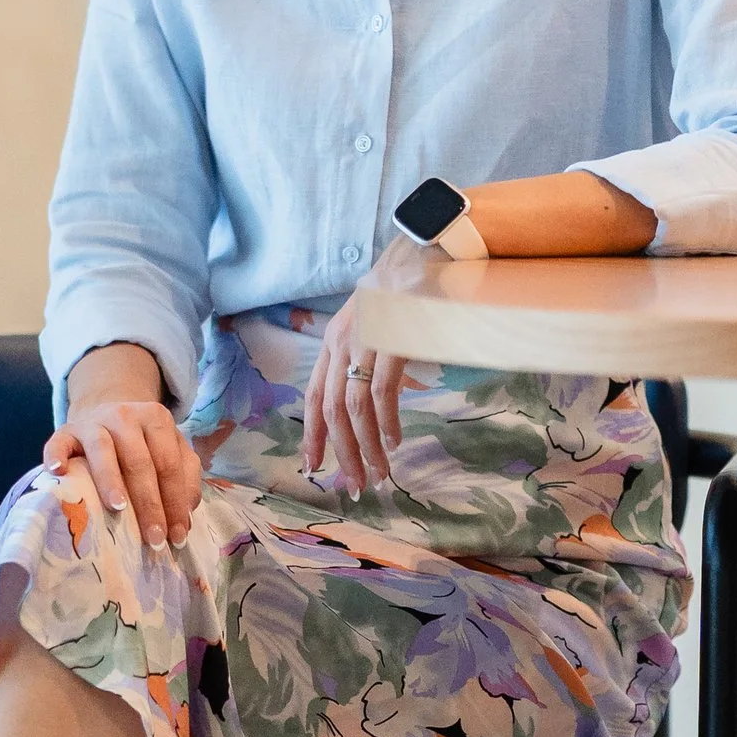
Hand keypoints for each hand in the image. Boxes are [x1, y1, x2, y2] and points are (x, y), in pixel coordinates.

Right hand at [46, 345, 201, 549]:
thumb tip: (184, 517)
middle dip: (149, 504)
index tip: (177, 536)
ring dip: (111, 481)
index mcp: (157, 419)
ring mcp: (93, 422)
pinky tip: (58, 472)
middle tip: (153, 538)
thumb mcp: (168, 450)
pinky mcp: (65, 430)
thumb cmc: (140, 444)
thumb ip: (183, 477)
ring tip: (118, 508)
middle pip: (139, 462)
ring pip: (102, 451)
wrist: (103, 414)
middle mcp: (125, 416)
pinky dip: (56, 455)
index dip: (175, 502)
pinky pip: (58, 442)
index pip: (169, 465)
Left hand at [301, 296, 407, 493]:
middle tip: (354, 486)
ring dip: (366, 448)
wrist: (424, 250)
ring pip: (355, 410)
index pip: (315, 397)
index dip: (312, 436)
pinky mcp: (390, 343)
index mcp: (333, 342)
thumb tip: (381, 404)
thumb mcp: (375, 326)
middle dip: (341, 454)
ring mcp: (364, 342)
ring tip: (378, 474)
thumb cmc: (404, 290)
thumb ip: (370, 360)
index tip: (314, 468)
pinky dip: (387, 424)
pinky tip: (394, 443)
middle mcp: (341, 343)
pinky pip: (382, 394)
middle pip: (332, 411)